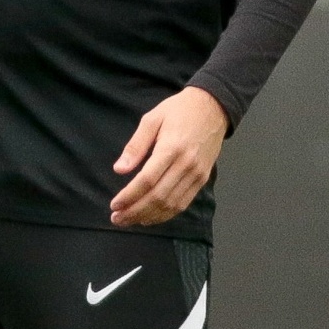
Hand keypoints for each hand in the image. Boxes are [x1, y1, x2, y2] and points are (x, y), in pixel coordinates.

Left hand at [110, 86, 227, 226]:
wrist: (213, 107)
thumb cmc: (179, 111)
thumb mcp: (152, 119)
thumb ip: (135, 146)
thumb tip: (119, 169)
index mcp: (171, 148)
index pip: (147, 180)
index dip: (130, 196)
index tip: (114, 204)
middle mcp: (186, 164)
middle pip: (158, 196)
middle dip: (135, 211)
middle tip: (117, 218)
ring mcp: (197, 174)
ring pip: (171, 204)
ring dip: (149, 216)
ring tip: (129, 220)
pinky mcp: (203, 179)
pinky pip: (184, 203)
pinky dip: (166, 214)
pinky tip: (150, 217)